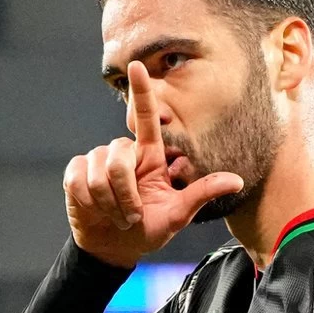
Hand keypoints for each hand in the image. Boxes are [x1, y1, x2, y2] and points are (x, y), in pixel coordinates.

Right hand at [63, 61, 243, 267]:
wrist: (115, 247)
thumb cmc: (148, 229)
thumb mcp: (178, 214)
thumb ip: (202, 193)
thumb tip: (237, 181)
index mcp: (149, 157)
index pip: (145, 118)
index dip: (141, 92)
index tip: (137, 65)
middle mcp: (123, 153)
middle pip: (119, 158)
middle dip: (125, 194)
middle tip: (132, 216)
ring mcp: (97, 161)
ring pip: (100, 172)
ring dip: (109, 202)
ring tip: (116, 214)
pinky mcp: (76, 173)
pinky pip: (80, 181)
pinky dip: (90, 202)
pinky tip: (95, 209)